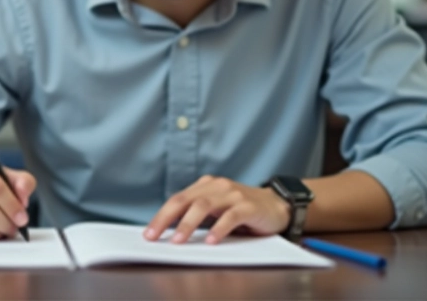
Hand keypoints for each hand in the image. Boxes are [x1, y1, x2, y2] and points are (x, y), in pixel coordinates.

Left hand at [145, 175, 290, 244]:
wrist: (278, 206)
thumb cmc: (243, 210)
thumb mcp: (217, 210)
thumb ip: (198, 216)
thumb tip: (170, 233)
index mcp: (205, 186)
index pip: (178, 199)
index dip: (161, 215)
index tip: (148, 233)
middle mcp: (217, 186)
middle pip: (185, 200)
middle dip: (167, 218)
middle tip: (155, 236)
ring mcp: (233, 194)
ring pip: (205, 205)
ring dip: (188, 223)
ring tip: (178, 240)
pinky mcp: (249, 206)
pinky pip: (230, 216)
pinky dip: (219, 228)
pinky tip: (210, 241)